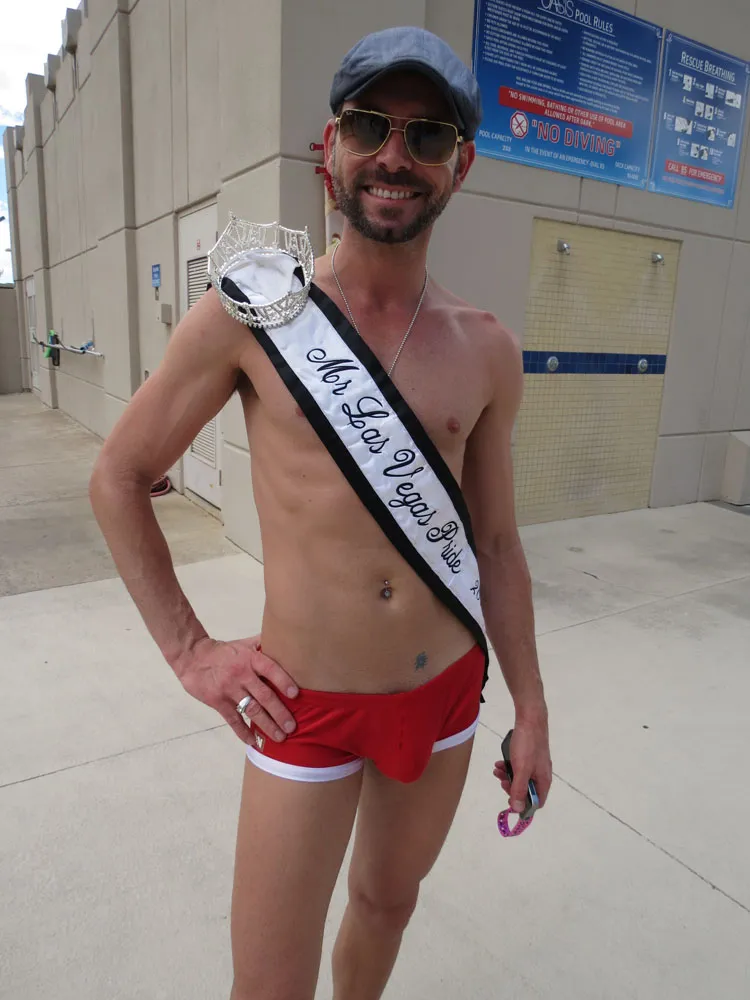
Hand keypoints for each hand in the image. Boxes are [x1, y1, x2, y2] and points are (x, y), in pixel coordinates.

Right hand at [175, 635, 298, 744]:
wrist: (193, 657)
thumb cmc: (224, 652)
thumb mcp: (244, 643)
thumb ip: (263, 644)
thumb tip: (285, 640)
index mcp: (250, 658)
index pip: (270, 669)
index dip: (283, 681)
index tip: (295, 695)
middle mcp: (241, 674)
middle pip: (264, 695)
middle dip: (279, 713)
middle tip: (292, 726)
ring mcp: (229, 690)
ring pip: (251, 710)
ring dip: (267, 725)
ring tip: (280, 737)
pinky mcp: (218, 702)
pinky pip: (233, 720)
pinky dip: (243, 732)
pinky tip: (253, 741)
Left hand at [493, 712, 551, 812]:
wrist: (529, 718)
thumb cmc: (527, 745)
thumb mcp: (521, 769)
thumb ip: (518, 789)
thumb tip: (517, 809)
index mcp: (544, 780)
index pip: (537, 802)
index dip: (523, 805)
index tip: (509, 801)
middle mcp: (541, 774)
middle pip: (527, 790)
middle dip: (512, 787)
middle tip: (501, 781)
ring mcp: (536, 764)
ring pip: (521, 777)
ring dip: (507, 776)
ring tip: (497, 770)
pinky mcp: (529, 755)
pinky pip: (519, 766)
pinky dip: (509, 766)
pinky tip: (499, 762)